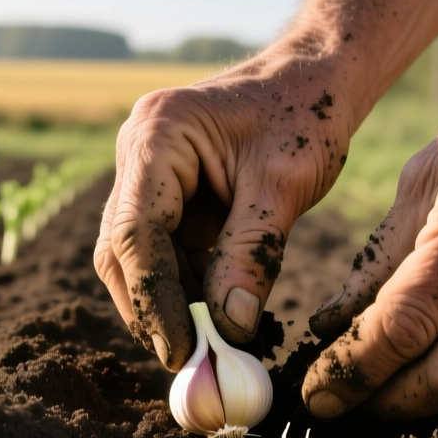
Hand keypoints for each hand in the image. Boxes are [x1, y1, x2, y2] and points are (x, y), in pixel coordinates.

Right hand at [94, 51, 354, 368]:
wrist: (318, 76)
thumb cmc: (307, 112)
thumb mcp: (286, 183)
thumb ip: (253, 252)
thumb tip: (229, 328)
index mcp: (157, 134)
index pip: (135, 232)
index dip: (153, 298)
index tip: (182, 350)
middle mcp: (138, 152)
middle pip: (120, 249)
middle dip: (150, 308)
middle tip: (190, 361)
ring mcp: (147, 174)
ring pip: (136, 257)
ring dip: (167, 304)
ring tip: (207, 350)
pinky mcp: (167, 195)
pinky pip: (164, 252)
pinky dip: (185, 289)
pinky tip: (216, 321)